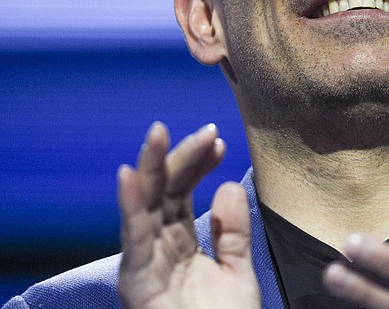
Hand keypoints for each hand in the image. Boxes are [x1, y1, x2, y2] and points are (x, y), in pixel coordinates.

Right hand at [117, 122, 259, 308]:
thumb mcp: (237, 270)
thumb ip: (233, 230)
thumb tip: (228, 184)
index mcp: (181, 242)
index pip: (185, 192)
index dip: (198, 164)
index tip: (219, 141)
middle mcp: (160, 247)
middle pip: (164, 193)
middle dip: (177, 157)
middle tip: (201, 129)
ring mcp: (146, 263)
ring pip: (145, 207)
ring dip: (149, 168)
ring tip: (157, 134)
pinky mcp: (137, 281)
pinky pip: (133, 239)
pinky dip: (129, 206)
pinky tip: (130, 175)